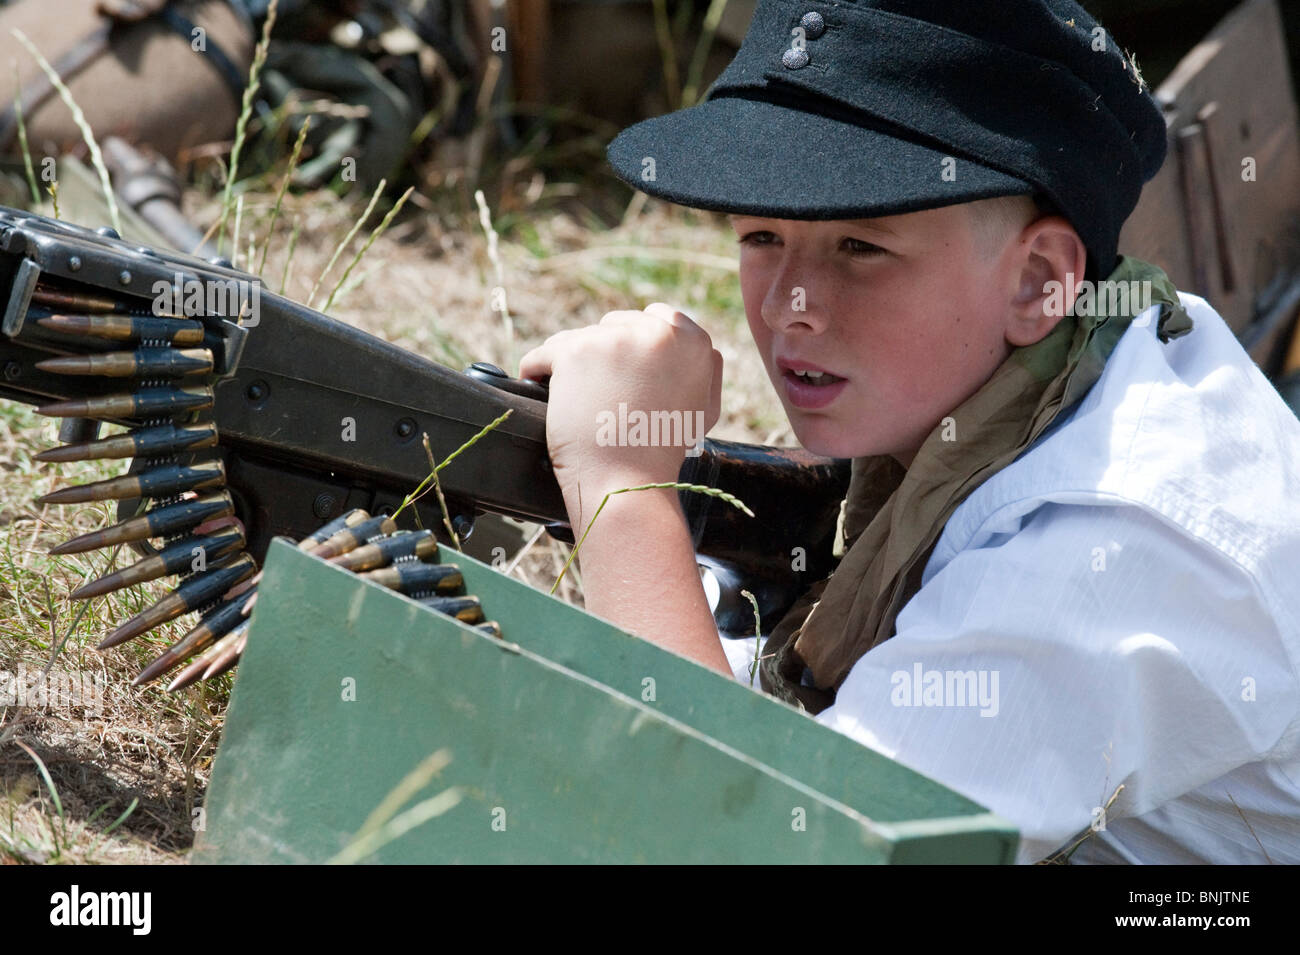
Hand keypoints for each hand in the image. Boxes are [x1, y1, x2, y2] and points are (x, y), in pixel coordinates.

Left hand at [518, 303, 722, 525]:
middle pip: (615, 325)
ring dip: (572, 365)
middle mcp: (657, 332)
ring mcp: (615, 339)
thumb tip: (695, 344)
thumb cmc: (661, 454)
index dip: (635, 344)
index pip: (657, 316)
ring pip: (578, 338)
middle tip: (599, 394)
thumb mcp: (705, 408)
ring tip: (574, 399)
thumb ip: (706, 368)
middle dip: (603, 353)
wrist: (628, 483)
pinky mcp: (576, 351)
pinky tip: (539, 386)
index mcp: (693, 341)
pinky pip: (544, 353)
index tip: (623, 370)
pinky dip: (536, 369)